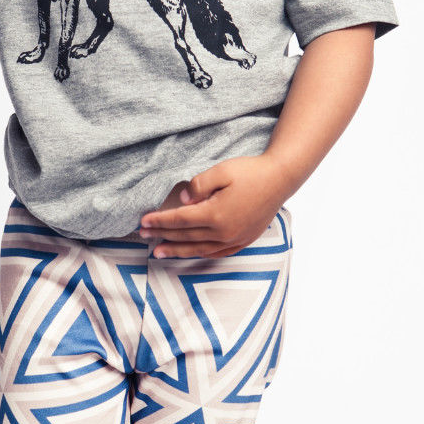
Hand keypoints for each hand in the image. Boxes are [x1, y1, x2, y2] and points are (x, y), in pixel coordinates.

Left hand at [139, 155, 290, 257]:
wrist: (281, 178)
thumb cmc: (251, 171)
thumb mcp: (221, 170)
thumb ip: (198, 184)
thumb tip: (183, 199)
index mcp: (215, 214)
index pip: (179, 220)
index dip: (159, 221)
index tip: (143, 221)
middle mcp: (223, 232)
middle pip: (185, 236)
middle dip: (162, 235)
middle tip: (142, 235)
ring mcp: (235, 238)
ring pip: (199, 249)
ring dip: (177, 250)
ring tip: (158, 252)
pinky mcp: (244, 240)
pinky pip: (217, 252)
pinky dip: (200, 253)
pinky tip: (190, 253)